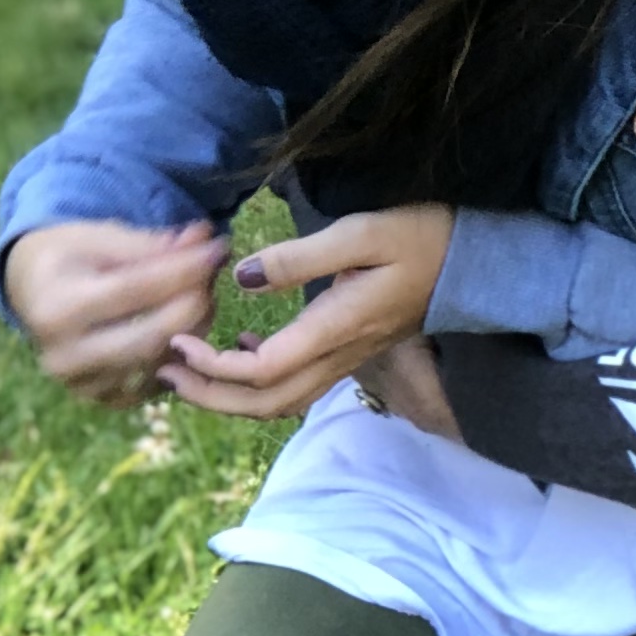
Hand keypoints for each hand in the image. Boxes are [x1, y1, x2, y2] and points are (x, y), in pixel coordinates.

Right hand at [5, 218, 229, 405]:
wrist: (33, 292)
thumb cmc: (70, 257)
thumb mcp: (99, 237)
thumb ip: (151, 243)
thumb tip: (205, 239)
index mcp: (56, 308)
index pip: (134, 289)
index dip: (183, 269)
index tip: (216, 249)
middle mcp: (64, 356)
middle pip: (151, 336)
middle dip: (194, 304)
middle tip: (214, 277)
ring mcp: (82, 384)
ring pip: (160, 363)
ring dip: (195, 329)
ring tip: (205, 296)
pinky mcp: (103, 399)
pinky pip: (158, 385)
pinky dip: (181, 357)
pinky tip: (190, 328)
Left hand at [160, 204, 455, 424]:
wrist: (470, 263)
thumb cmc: (419, 238)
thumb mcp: (361, 233)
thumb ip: (300, 258)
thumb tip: (243, 279)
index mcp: (336, 327)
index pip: (264, 369)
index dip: (215, 366)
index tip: (180, 341)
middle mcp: (338, 354)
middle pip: (265, 403)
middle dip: (211, 397)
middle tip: (166, 372)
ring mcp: (345, 360)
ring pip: (280, 402)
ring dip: (231, 397)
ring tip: (190, 372)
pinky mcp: (347, 353)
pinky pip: (296, 386)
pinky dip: (259, 382)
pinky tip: (243, 347)